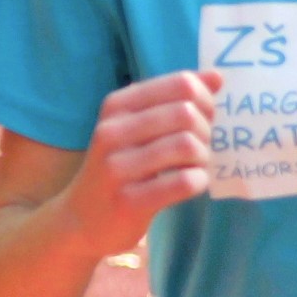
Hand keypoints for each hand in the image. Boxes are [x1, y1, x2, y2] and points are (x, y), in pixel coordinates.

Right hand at [58, 70, 220, 256]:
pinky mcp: (129, 201)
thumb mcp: (140, 126)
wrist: (81, 220)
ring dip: (202, 157)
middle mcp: (112, 131)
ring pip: (187, 145)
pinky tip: (190, 183)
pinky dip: (198, 181)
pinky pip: (183, 182)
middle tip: (199, 147)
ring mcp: (117, 167)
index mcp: (117, 105)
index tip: (203, 118)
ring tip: (194, 166)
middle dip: (205, 130)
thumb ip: (176, 99)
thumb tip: (216, 76)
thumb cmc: (121, 166)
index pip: (181, 84)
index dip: (204, 101)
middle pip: (187, 113)